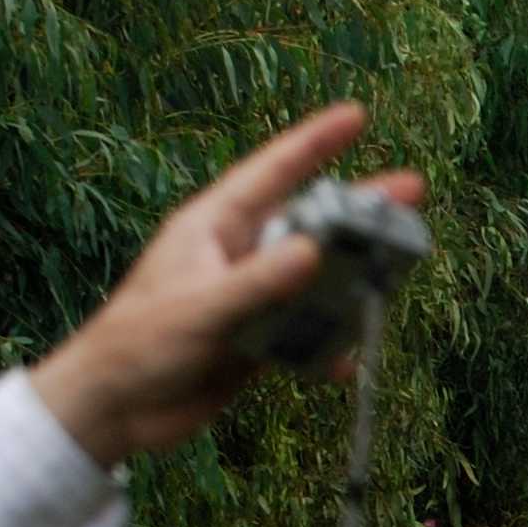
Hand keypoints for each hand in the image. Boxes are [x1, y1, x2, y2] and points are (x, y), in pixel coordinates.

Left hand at [28, 104, 426, 467]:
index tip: (356, 116)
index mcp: (214, 227)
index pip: (272, 173)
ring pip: (314, 278)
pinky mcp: (255, 341)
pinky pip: (304, 333)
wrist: (114, 410)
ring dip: (351, 281)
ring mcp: (249, 298)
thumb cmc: (138, 345)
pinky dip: (326, 345)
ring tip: (395, 278)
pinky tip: (344, 360)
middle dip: (359, 209)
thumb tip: (314, 250)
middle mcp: (237, 255)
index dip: (314, 143)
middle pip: (309, 222)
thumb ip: (258, 283)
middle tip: (413, 190)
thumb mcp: (200, 310)